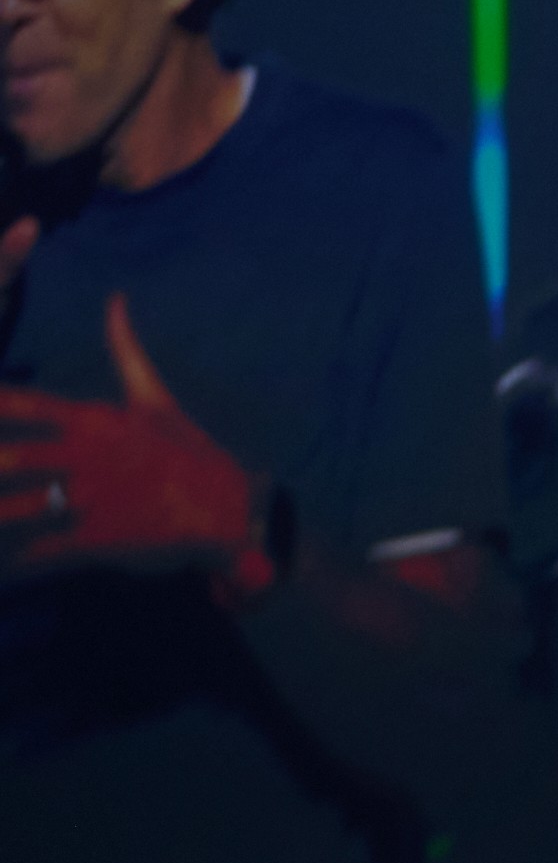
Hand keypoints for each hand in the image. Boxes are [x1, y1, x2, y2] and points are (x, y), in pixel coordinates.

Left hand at [0, 291, 260, 579]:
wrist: (230, 512)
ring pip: (16, 508)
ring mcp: (91, 499)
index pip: (23, 405)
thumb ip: (125, 350)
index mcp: (93, 420)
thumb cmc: (187, 453)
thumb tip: (114, 299)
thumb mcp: (155, 400)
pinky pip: (39, 550)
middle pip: (12, 458)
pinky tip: (2, 563)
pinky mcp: (95, 540)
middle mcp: (87, 456)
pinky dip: (14, 559)